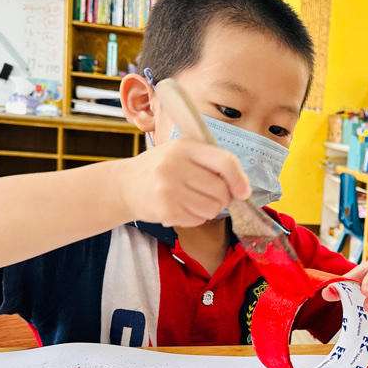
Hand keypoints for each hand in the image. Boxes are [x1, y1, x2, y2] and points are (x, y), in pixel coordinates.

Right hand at [119, 138, 249, 226]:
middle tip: (210, 196)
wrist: (124, 185)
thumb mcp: (182, 154)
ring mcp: (168, 188)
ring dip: (208, 209)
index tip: (243, 192)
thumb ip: (212, 164)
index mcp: (184, 147)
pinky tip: (180, 208)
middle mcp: (175, 165)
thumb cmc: (160, 169)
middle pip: (221, 191)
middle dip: (223, 198)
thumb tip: (243, 188)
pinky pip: (197, 220)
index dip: (239, 180)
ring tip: (191, 201)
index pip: (225, 162)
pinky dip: (194, 218)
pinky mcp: (165, 209)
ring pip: (212, 208)